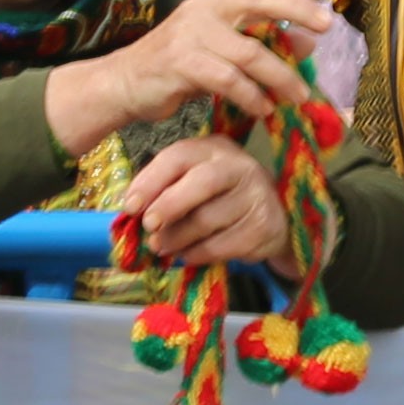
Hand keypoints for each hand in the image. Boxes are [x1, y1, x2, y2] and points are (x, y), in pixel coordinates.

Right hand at [48, 0, 345, 149]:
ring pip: (251, 53)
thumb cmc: (178, 67)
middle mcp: (205, 7)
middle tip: (321, 43)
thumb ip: (262, 43)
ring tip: (295, 98)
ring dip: (279, 78)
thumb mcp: (223, 51)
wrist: (124, 83)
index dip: (299, 3)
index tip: (328, 21)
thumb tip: (308, 43)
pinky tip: (262, 109)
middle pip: (261, 6)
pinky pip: (228, 80)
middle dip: (297, 20)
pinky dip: (251, 96)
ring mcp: (191, 33)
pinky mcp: (181, 62)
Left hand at [118, 133, 291, 273]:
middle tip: (148, 227)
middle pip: (200, 183)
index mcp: (214, 149)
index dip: (151, 181)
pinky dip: (198, 253)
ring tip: (161, 246)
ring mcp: (257, 195)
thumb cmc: (220, 196)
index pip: (179, 156)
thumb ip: (166, 187)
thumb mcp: (193, 181)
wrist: (273, 216)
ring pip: (208, 219)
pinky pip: (223, 244)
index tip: (130, 206)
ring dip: (178, 238)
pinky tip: (186, 255)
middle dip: (168, 207)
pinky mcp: (265, 225)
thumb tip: (132, 208)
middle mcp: (240, 166)